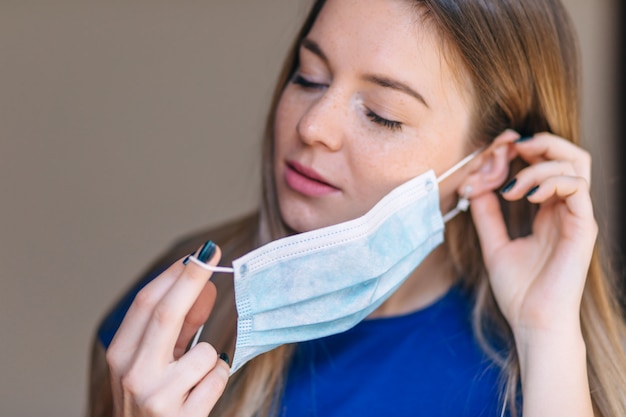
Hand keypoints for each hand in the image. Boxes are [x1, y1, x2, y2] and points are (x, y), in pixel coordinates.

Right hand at [106, 241, 229, 416]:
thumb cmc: (154, 401)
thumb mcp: (156, 362)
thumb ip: (180, 327)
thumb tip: (205, 287)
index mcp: (120, 354)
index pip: (146, 303)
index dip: (176, 275)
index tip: (200, 254)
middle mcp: (131, 373)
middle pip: (165, 313)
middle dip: (192, 278)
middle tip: (213, 254)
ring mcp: (154, 397)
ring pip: (204, 352)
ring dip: (211, 357)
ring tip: (196, 378)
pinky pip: (217, 378)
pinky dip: (217, 379)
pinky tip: (201, 395)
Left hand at [470, 131, 596, 335]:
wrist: (532, 321)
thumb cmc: (518, 289)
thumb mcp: (494, 243)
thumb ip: (486, 214)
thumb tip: (474, 186)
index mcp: (548, 211)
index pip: (543, 164)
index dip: (518, 151)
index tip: (490, 155)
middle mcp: (565, 209)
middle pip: (566, 154)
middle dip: (536, 143)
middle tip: (506, 150)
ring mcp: (577, 216)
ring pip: (575, 163)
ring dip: (537, 164)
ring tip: (511, 187)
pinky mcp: (583, 227)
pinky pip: (577, 188)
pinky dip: (550, 181)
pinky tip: (525, 195)